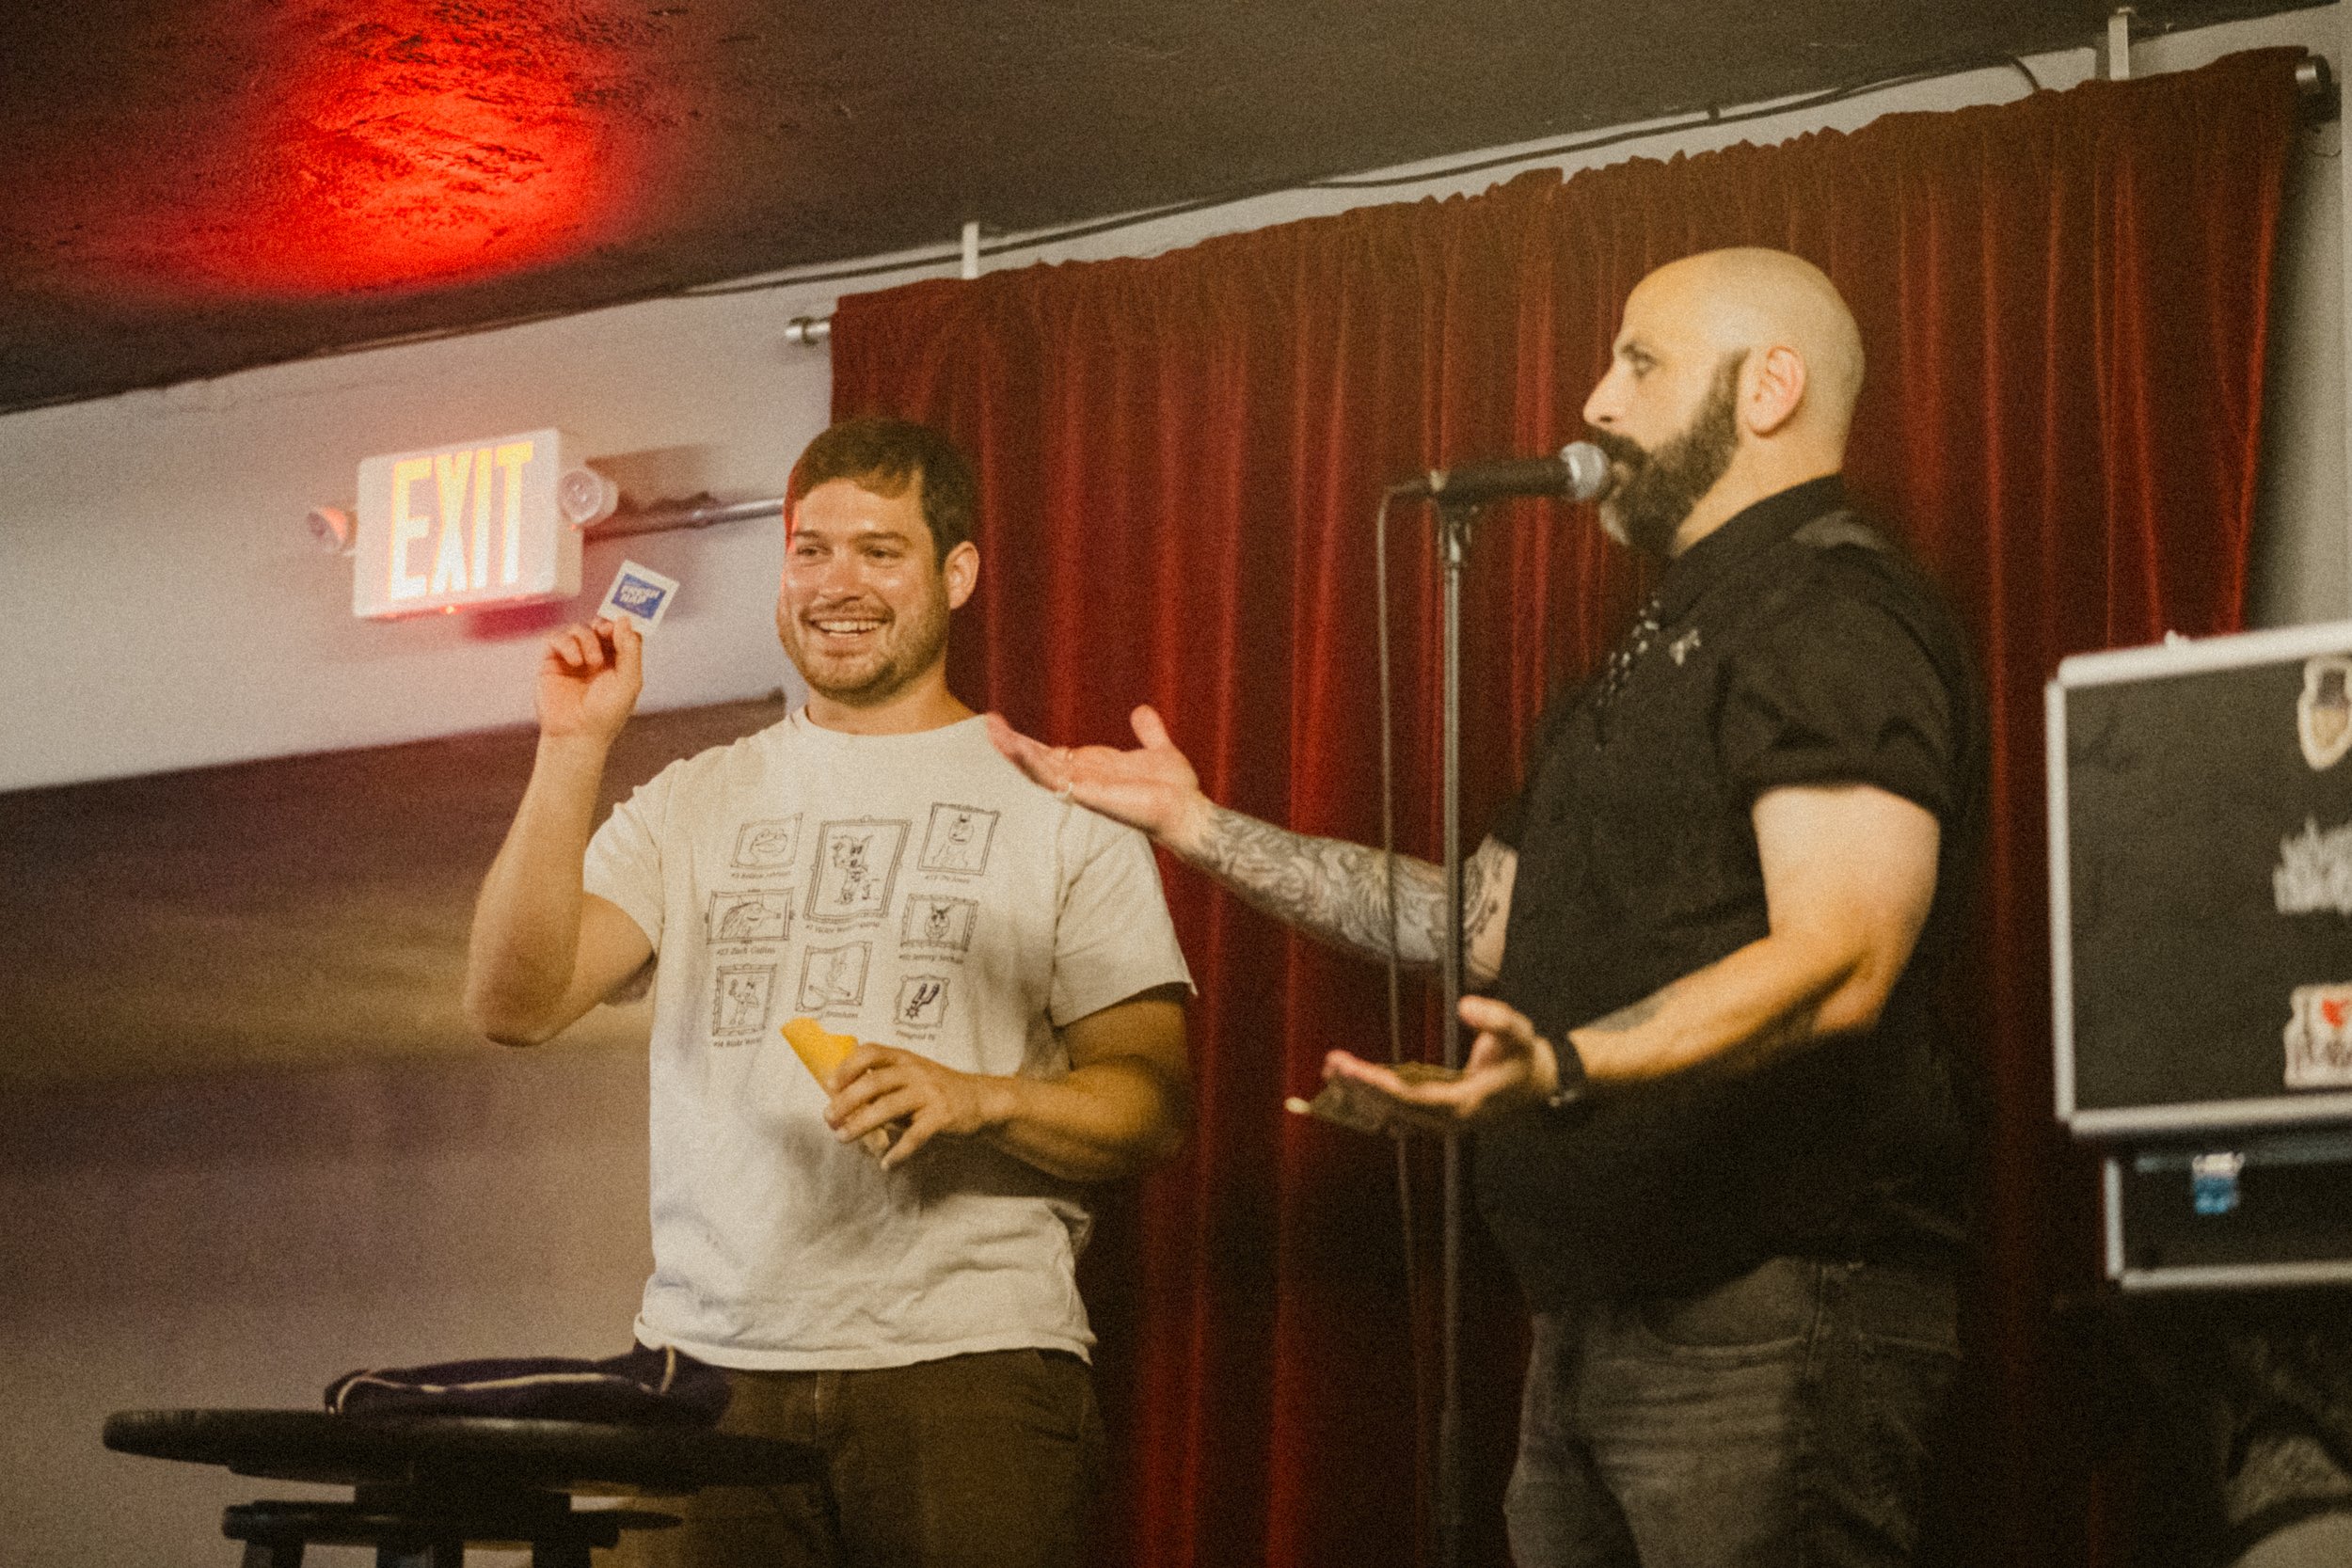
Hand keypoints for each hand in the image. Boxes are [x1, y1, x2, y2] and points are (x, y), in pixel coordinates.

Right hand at [537, 619, 642, 743]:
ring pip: (579, 629)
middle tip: (605, 630)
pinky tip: (575, 661)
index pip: (622, 632)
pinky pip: (557, 637)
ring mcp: (573, 657)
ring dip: (587, 640)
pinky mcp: (552, 661)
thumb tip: (624, 619)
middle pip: (600, 625)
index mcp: (618, 662)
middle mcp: (596, 657)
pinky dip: (567, 644)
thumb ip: (630, 649)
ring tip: (592, 662)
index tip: (623, 619)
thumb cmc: (606, 713)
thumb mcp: (629, 681)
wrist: (577, 734)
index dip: (623, 623)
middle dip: (604, 624)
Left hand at [824, 1044, 1007, 1169]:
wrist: (982, 1100)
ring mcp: (930, 1093)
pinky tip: (886, 1164)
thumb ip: (882, 1086)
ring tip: (844, 1138)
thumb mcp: (911, 1077)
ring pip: (888, 1108)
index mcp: (904, 1059)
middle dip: (845, 1102)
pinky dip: (898, 1153)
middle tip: (829, 1119)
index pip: (870, 1051)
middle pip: (873, 1082)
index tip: (830, 1085)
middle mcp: (915, 1071)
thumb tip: (842, 1104)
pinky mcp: (942, 1116)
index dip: (847, 1066)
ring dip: (861, 1126)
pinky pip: (914, 1136)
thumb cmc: (937, 1091)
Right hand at [984, 705, 1213, 850]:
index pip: (1052, 754)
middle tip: (988, 724)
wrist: (1188, 811)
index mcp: (1093, 768)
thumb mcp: (1159, 751)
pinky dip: (1033, 764)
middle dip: (1013, 744)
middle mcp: (1083, 779)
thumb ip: (1149, 733)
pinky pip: (1054, 780)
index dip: (1028, 741)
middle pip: (1039, 760)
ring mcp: (1083, 788)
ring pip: (1039, 770)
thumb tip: (1142, 711)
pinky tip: (1017, 749)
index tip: (1005, 724)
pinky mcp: (1088, 795)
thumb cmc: (1174, 790)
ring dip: (1016, 751)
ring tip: (993, 731)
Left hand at [1318, 995, 1563, 1134]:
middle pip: (1394, 1107)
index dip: (1378, 1084)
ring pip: (1392, 1110)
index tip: (1351, 1069)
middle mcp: (1446, 1120)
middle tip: (1333, 1064)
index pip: (1411, 1098)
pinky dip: (1373, 1094)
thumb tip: (1465, 1006)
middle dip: (1361, 1086)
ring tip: (1331, 1069)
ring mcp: (1440, 1121)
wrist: (1537, 1087)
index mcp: (1463, 1105)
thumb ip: (1496, 1018)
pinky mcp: (1435, 1114)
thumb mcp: (1519, 1032)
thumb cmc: (1523, 1058)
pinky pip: (1398, 1107)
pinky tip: (1350, 1080)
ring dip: (1361, 1091)